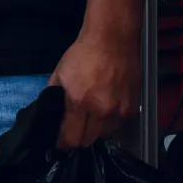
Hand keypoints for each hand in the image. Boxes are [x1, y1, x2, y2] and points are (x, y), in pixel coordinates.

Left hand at [50, 29, 139, 148]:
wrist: (112, 39)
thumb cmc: (83, 54)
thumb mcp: (60, 73)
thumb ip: (54, 97)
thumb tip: (51, 115)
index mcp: (79, 101)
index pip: (71, 137)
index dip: (63, 144)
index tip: (60, 143)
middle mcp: (101, 110)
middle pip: (88, 140)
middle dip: (78, 138)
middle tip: (74, 129)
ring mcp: (119, 109)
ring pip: (105, 134)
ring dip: (96, 130)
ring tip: (91, 117)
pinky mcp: (132, 106)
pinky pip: (118, 124)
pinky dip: (110, 122)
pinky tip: (105, 109)